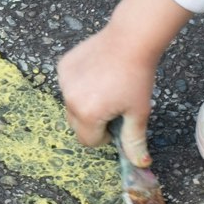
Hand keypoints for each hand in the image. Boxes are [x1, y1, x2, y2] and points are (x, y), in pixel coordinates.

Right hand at [58, 27, 159, 156]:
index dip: (105, 137)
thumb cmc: (137, 76)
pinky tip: (99, 73)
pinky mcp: (63, 66)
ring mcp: (64, 82)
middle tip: (114, 106)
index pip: (88, 141)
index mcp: (88, 114)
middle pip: (77, 125)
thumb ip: (135, 140)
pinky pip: (69, 86)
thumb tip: (140, 164)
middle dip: (94, 122)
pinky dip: (81, 85)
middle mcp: (70, 100)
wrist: (131, 39)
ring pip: (72, 105)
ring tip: (108, 86)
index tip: (117, 123)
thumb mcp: (139, 112)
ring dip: (86, 103)